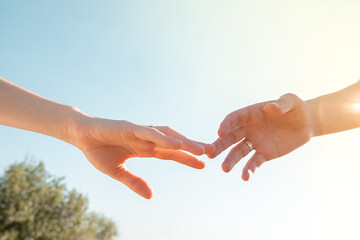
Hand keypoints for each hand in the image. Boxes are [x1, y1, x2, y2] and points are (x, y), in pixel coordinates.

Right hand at [69, 117, 213, 198]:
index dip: (187, 158)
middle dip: (193, 148)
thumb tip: (151, 196)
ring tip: (201, 150)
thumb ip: (134, 182)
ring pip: (167, 135)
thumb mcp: (117, 172)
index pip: (171, 153)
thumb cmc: (98, 151)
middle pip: (175, 142)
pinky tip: (178, 144)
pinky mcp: (129, 127)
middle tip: (212, 154)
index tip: (204, 165)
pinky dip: (164, 138)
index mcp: (145, 149)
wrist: (80, 135)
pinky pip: (150, 132)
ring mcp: (139, 131)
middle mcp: (146, 139)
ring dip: (185, 141)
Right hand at [208, 94, 312, 180]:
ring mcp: (255, 142)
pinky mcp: (264, 154)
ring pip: (239, 151)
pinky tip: (245, 176)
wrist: (307, 123)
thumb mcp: (290, 101)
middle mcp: (249, 128)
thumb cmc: (296, 108)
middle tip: (210, 154)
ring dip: (231, 160)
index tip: (220, 133)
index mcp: (251, 113)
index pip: (234, 119)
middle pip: (231, 137)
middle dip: (220, 145)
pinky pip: (254, 162)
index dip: (226, 125)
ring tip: (224, 168)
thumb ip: (280, 105)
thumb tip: (270, 108)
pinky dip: (249, 169)